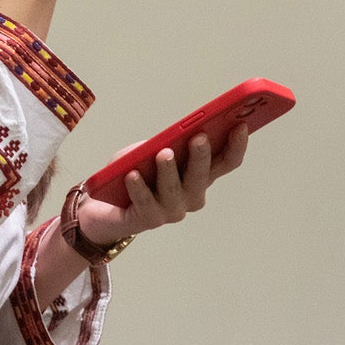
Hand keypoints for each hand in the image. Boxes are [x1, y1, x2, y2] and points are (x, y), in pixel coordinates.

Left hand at [78, 124, 249, 244]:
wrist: (103, 205)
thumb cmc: (134, 171)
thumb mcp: (149, 150)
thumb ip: (165, 142)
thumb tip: (173, 136)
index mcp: (200, 176)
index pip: (227, 162)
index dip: (236, 145)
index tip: (241, 125)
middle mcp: (192, 196)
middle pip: (202, 176)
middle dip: (201, 156)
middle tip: (199, 137)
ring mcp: (172, 210)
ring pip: (174, 189)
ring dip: (169, 170)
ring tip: (163, 153)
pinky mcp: (148, 220)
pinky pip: (145, 202)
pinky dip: (139, 188)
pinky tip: (132, 175)